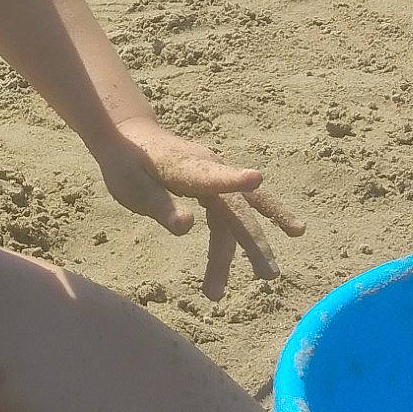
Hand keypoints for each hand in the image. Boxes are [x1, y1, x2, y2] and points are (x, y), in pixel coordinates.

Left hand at [95, 115, 303, 300]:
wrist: (131, 135)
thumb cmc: (128, 164)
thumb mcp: (133, 186)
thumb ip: (160, 205)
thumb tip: (186, 227)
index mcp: (184, 167)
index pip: (208, 176)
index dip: (232, 180)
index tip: (255, 179)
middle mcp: (209, 168)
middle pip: (235, 208)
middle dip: (252, 241)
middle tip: (268, 275)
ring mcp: (217, 176)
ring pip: (240, 213)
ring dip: (254, 243)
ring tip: (270, 276)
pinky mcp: (217, 184)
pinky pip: (239, 210)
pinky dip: (255, 227)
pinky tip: (284, 236)